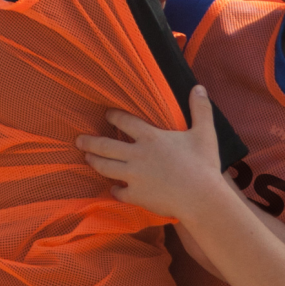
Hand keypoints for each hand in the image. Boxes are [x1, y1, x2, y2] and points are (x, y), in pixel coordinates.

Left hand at [77, 88, 224, 218]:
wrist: (201, 198)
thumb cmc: (203, 164)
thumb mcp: (205, 133)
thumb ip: (200, 109)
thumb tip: (199, 87)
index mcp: (150, 137)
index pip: (124, 121)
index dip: (113, 116)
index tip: (106, 114)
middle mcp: (136, 155)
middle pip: (105, 146)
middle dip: (90, 141)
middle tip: (79, 140)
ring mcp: (133, 176)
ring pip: (105, 167)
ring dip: (94, 162)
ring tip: (87, 158)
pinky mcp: (136, 195)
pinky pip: (118, 192)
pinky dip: (115, 190)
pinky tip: (113, 189)